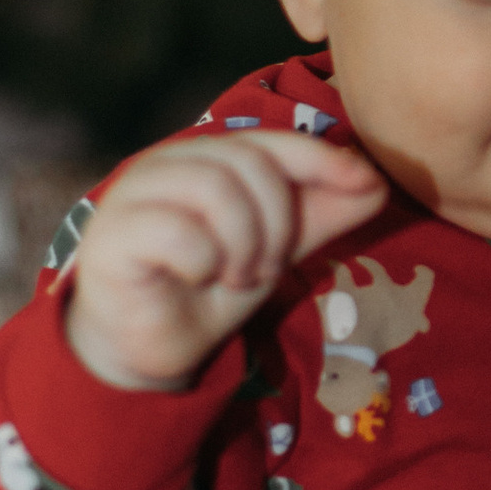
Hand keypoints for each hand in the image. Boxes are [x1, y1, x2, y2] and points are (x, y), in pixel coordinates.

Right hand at [66, 125, 385, 391]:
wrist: (151, 347)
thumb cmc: (209, 288)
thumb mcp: (277, 248)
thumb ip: (320, 214)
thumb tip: (376, 182)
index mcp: (207, 157)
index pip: (271, 142)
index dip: (321, 158)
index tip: (366, 181)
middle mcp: (167, 163)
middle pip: (248, 163)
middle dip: (277, 222)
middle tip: (266, 268)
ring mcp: (134, 194)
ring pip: (214, 189)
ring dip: (243, 243)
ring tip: (235, 276)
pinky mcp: (113, 234)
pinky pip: (177, 231)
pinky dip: (203, 261)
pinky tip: (195, 278)